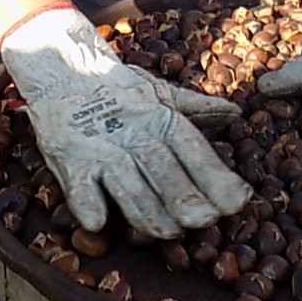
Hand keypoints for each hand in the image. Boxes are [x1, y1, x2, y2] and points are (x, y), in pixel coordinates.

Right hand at [0, 7, 250, 237]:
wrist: (62, 68)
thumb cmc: (119, 89)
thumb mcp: (160, 94)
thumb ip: (197, 109)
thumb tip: (236, 114)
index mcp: (160, 117)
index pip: (193, 147)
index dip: (216, 175)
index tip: (239, 201)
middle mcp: (133, 130)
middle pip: (161, 165)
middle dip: (184, 194)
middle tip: (205, 221)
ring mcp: (99, 144)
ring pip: (125, 179)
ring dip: (146, 208)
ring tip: (167, 232)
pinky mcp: (68, 155)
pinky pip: (77, 183)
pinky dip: (86, 203)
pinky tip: (98, 222)